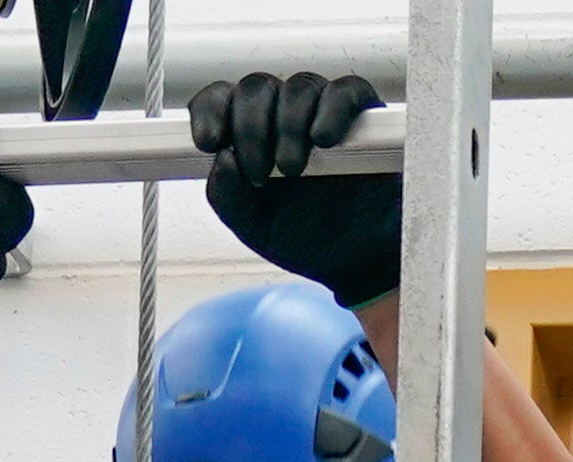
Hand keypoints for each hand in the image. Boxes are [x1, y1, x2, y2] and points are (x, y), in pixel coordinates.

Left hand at [189, 71, 400, 304]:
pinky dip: (332, 111)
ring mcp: (323, 112)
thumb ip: (228, 196)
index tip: (208, 142)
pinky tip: (323, 140)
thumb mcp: (254, 226)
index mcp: (251, 134)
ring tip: (293, 169)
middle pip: (256, 88)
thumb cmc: (308, 239)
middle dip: (250, 128)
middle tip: (259, 172)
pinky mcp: (365, 117)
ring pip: (298, 88)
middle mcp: (284, 115)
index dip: (210, 111)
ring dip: (289, 126)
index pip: (221, 100)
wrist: (359, 263)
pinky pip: (345, 93)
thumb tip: (224, 157)